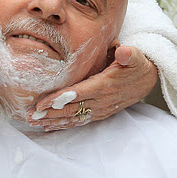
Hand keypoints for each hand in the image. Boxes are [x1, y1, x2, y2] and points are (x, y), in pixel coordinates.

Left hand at [27, 46, 157, 130]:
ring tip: (34, 122)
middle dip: (50, 114)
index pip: (77, 94)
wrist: (147, 80)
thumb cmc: (136, 65)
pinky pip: (80, 121)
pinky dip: (64, 124)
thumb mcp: (134, 56)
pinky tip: (50, 127)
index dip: (59, 99)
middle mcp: (101, 101)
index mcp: (105, 85)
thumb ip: (128, 54)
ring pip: (73, 118)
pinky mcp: (100, 113)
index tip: (41, 103)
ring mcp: (100, 109)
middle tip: (30, 116)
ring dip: (53, 121)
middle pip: (71, 109)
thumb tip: (122, 50)